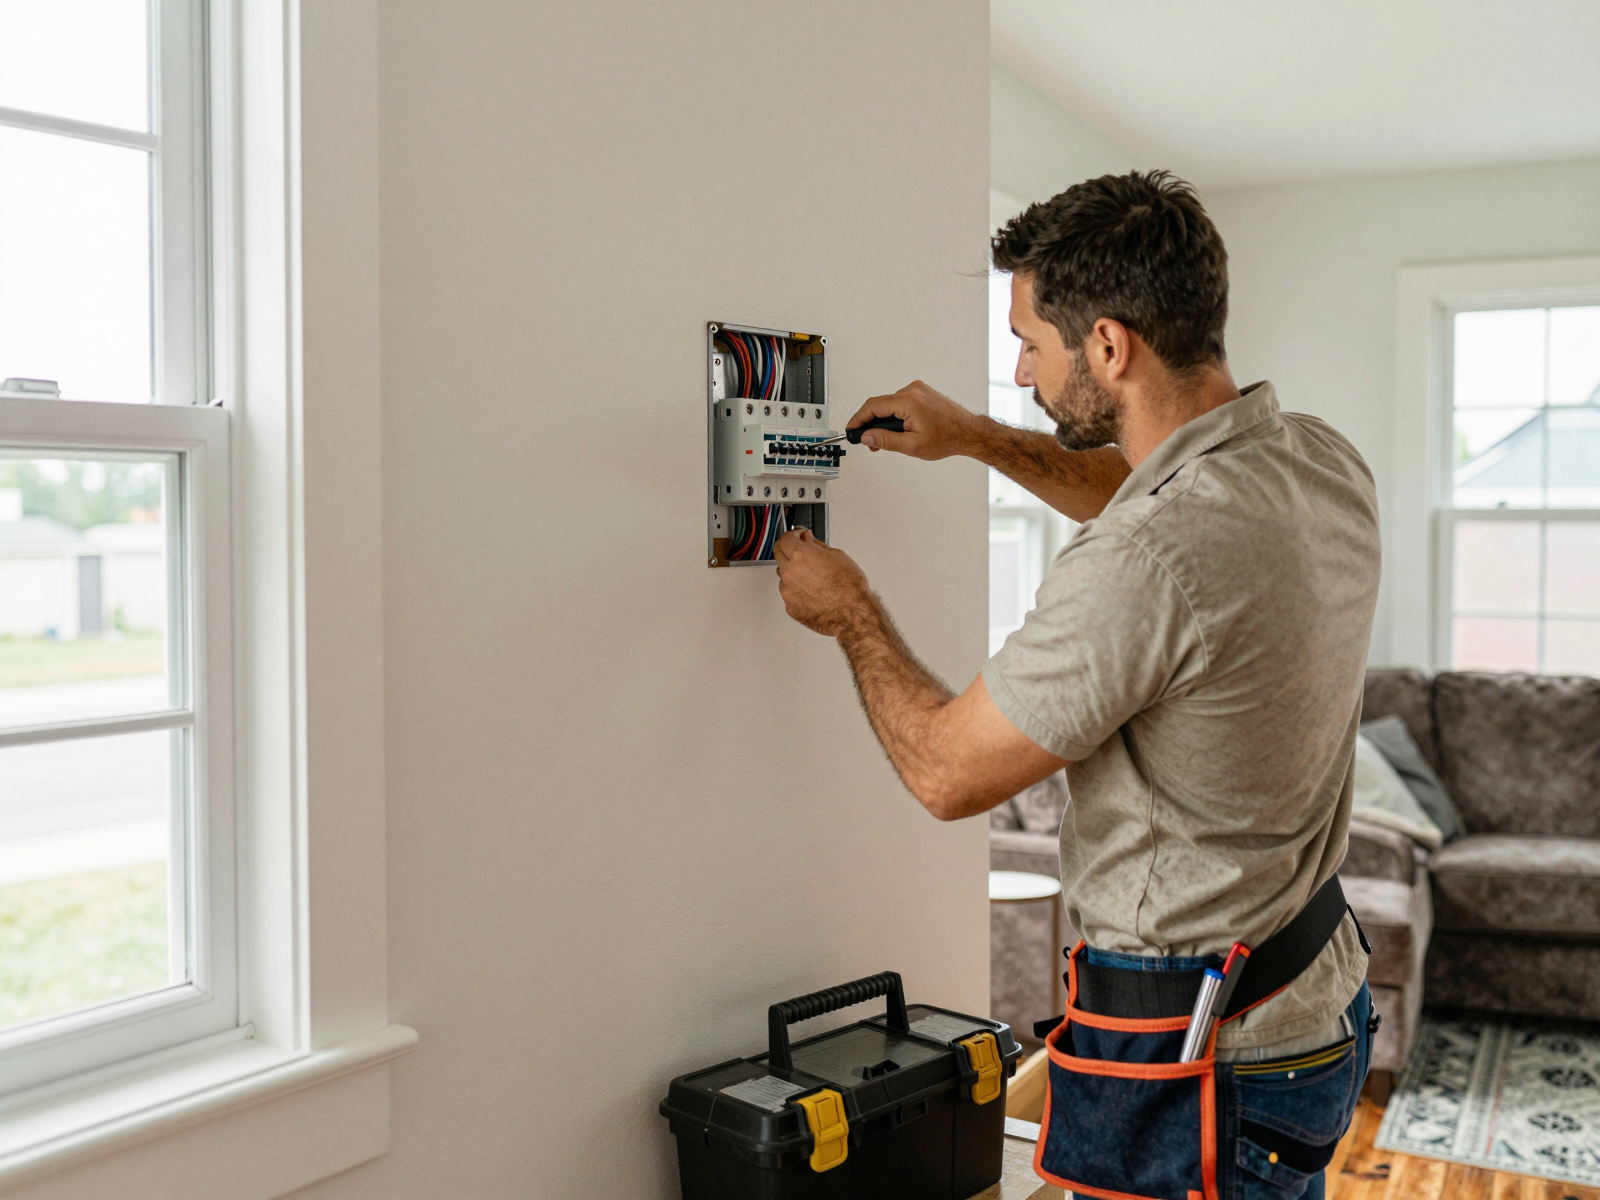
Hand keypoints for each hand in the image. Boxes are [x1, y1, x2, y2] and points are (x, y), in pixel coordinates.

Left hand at [774, 529, 874, 637]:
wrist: (852, 613)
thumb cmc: (849, 587)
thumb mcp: (837, 556)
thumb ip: (816, 545)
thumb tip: (807, 539)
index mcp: (801, 555)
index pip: (785, 538)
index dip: (793, 534)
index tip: (798, 536)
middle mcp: (790, 572)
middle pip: (779, 554)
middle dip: (788, 549)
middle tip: (800, 550)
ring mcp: (787, 591)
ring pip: (783, 575)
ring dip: (792, 572)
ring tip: (812, 577)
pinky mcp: (789, 606)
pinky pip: (789, 594)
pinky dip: (797, 591)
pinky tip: (813, 592)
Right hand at [846, 380, 980, 458]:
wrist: (968, 432)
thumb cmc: (948, 438)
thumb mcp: (912, 445)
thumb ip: (885, 440)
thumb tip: (867, 436)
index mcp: (908, 401)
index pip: (873, 406)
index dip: (858, 418)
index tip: (851, 428)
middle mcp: (912, 390)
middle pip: (881, 405)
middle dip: (872, 423)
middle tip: (869, 442)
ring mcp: (918, 389)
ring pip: (890, 404)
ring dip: (884, 420)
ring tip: (887, 439)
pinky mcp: (922, 392)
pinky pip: (900, 402)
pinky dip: (895, 415)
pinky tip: (898, 429)